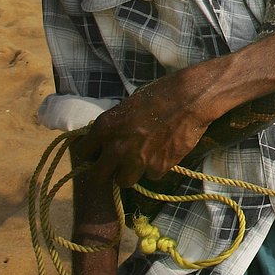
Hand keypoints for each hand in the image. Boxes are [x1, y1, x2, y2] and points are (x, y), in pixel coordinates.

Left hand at [73, 68, 214, 187]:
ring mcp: (137, 160)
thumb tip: (111, 136)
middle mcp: (116, 147)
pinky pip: (152, 176)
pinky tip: (165, 154)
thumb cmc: (162, 93)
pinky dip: (157, 168)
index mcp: (105, 127)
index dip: (92, 154)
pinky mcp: (158, 167)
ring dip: (132, 173)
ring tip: (144, 160)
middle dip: (107, 171)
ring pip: (124, 181)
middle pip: (99, 175)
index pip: (83, 152)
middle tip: (118, 166)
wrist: (192, 98)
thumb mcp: (130, 104)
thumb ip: (116, 125)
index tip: (99, 154)